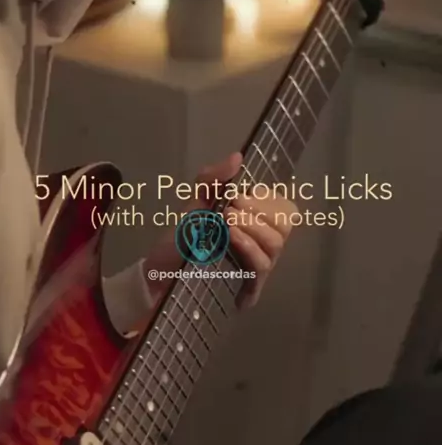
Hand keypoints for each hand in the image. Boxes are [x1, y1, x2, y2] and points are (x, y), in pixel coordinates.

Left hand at [145, 152, 295, 308]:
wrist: (159, 272)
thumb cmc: (181, 239)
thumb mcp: (194, 202)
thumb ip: (213, 178)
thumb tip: (237, 157)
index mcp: (256, 224)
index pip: (284, 207)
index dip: (267, 197)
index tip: (242, 195)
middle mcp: (263, 245)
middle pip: (286, 223)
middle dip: (260, 209)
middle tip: (231, 207)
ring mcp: (257, 267)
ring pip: (276, 243)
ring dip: (252, 225)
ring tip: (226, 220)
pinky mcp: (248, 288)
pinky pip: (262, 266)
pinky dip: (249, 245)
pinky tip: (231, 236)